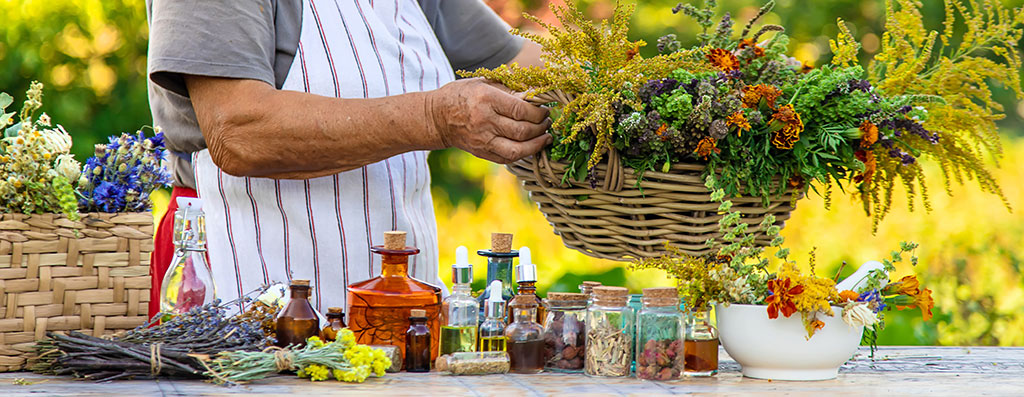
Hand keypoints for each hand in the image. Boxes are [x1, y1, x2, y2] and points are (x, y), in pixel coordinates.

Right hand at [427, 78, 551, 163]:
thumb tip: (537, 95)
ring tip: (546, 136)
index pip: (521, 109)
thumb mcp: (484, 83)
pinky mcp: (481, 153)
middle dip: (541, 127)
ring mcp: (482, 140)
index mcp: (486, 98)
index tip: (545, 109)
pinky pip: (508, 158)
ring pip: (517, 149)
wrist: (437, 117)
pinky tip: (532, 146)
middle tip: (548, 121)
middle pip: (522, 130)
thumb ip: (510, 89)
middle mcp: (484, 121)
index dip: (539, 112)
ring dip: (537, 144)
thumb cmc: (463, 95)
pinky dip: (524, 153)